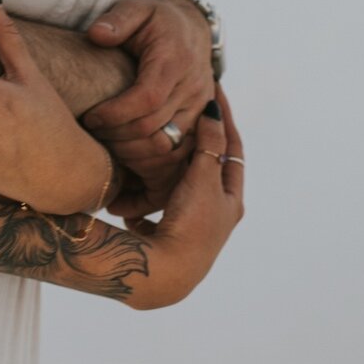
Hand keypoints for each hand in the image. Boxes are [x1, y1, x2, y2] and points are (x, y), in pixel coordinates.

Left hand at [81, 0, 216, 215]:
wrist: (192, 28)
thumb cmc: (156, 20)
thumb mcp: (137, 8)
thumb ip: (117, 20)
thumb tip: (96, 34)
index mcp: (175, 61)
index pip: (146, 99)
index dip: (115, 114)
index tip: (89, 117)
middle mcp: (193, 88)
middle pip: (154, 127)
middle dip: (117, 136)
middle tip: (91, 133)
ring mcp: (200, 108)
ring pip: (167, 146)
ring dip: (132, 153)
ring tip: (106, 145)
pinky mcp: (201, 123)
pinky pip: (177, 153)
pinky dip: (150, 161)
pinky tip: (127, 155)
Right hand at [132, 87, 244, 307]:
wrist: (166, 272)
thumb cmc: (191, 222)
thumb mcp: (203, 178)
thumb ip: (209, 145)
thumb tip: (214, 112)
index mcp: (231, 201)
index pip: (233, 149)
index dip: (224, 119)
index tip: (215, 91)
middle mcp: (215, 216)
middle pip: (205, 170)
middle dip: (193, 144)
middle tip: (181, 113)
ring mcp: (191, 228)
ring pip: (177, 189)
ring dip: (164, 171)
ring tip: (150, 148)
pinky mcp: (166, 239)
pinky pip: (155, 211)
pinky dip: (144, 199)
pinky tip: (130, 192)